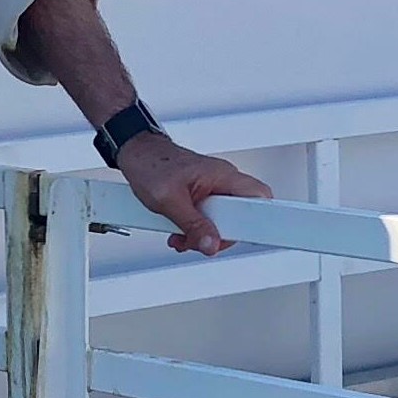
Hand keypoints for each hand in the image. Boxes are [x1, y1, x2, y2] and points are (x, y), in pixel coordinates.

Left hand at [116, 132, 271, 256]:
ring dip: (204, 235)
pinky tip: (180, 232)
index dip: (262, 219)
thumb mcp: (169, 201)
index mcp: (223, 176)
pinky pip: (209, 218)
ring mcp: (214, 188)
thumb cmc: (151, 165)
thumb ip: (193, 225)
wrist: (135, 154)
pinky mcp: (203, 195)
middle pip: (241, 217)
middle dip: (220, 235)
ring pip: (223, 221)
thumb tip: (211, 243)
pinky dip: (195, 229)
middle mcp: (223, 181)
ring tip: (183, 237)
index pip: (260, 197)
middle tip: (201, 240)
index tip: (260, 234)